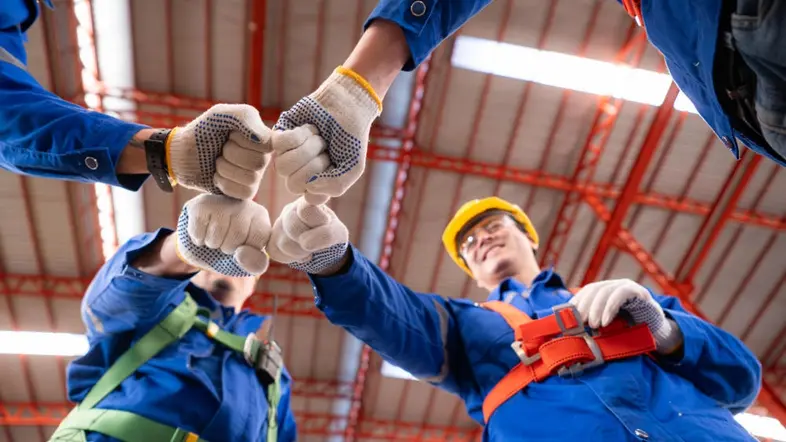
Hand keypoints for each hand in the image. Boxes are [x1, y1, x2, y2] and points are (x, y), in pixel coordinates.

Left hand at [169, 104, 271, 198]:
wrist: (182, 153)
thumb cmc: (204, 130)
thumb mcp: (222, 114)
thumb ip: (245, 117)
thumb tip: (265, 139)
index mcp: (261, 138)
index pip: (266, 144)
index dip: (244, 140)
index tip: (230, 134)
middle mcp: (262, 157)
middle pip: (258, 162)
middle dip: (231, 154)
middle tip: (221, 149)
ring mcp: (254, 176)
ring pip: (250, 178)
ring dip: (225, 168)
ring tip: (216, 162)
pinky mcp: (244, 192)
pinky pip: (245, 193)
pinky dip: (225, 184)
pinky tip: (217, 176)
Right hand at [176, 194, 271, 276]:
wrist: (200, 243)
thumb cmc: (228, 251)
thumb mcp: (247, 262)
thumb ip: (256, 264)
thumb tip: (241, 254)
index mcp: (260, 216)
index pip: (260, 238)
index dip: (246, 250)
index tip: (241, 247)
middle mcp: (244, 203)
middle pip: (238, 234)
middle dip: (227, 248)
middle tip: (223, 242)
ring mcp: (222, 201)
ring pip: (217, 233)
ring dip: (212, 244)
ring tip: (212, 237)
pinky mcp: (201, 204)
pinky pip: (199, 231)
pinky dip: (198, 239)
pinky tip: (201, 232)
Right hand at [266, 197, 348, 273]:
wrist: (323, 248)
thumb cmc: (331, 235)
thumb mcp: (338, 232)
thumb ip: (327, 234)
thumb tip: (305, 243)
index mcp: (308, 202)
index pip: (307, 210)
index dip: (317, 222)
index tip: (326, 223)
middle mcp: (290, 210)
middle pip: (293, 227)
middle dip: (308, 241)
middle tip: (317, 242)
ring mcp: (278, 225)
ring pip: (285, 243)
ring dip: (301, 252)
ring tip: (309, 250)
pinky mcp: (271, 241)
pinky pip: (276, 253)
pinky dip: (291, 258)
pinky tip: (299, 253)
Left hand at [273, 67, 381, 202]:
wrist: (347, 104)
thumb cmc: (351, 137)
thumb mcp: (353, 167)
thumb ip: (336, 186)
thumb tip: (309, 187)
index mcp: (316, 183)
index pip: (308, 197)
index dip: (321, 182)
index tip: (333, 166)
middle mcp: (299, 172)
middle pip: (292, 184)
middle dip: (314, 164)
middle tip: (327, 149)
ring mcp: (288, 155)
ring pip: (283, 166)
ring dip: (307, 149)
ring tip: (318, 138)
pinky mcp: (280, 135)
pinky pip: (279, 145)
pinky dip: (299, 136)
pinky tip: (309, 129)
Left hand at [569, 279, 682, 352]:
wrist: (657, 335)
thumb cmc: (628, 331)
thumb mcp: (606, 327)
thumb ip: (591, 324)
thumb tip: (568, 330)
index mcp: (605, 291)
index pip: (586, 291)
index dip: (576, 302)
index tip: (568, 316)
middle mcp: (614, 285)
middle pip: (594, 289)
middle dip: (584, 305)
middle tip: (579, 322)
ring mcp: (627, 287)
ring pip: (606, 290)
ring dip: (596, 308)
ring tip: (592, 324)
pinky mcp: (640, 292)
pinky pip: (622, 294)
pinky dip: (610, 307)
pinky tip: (605, 321)